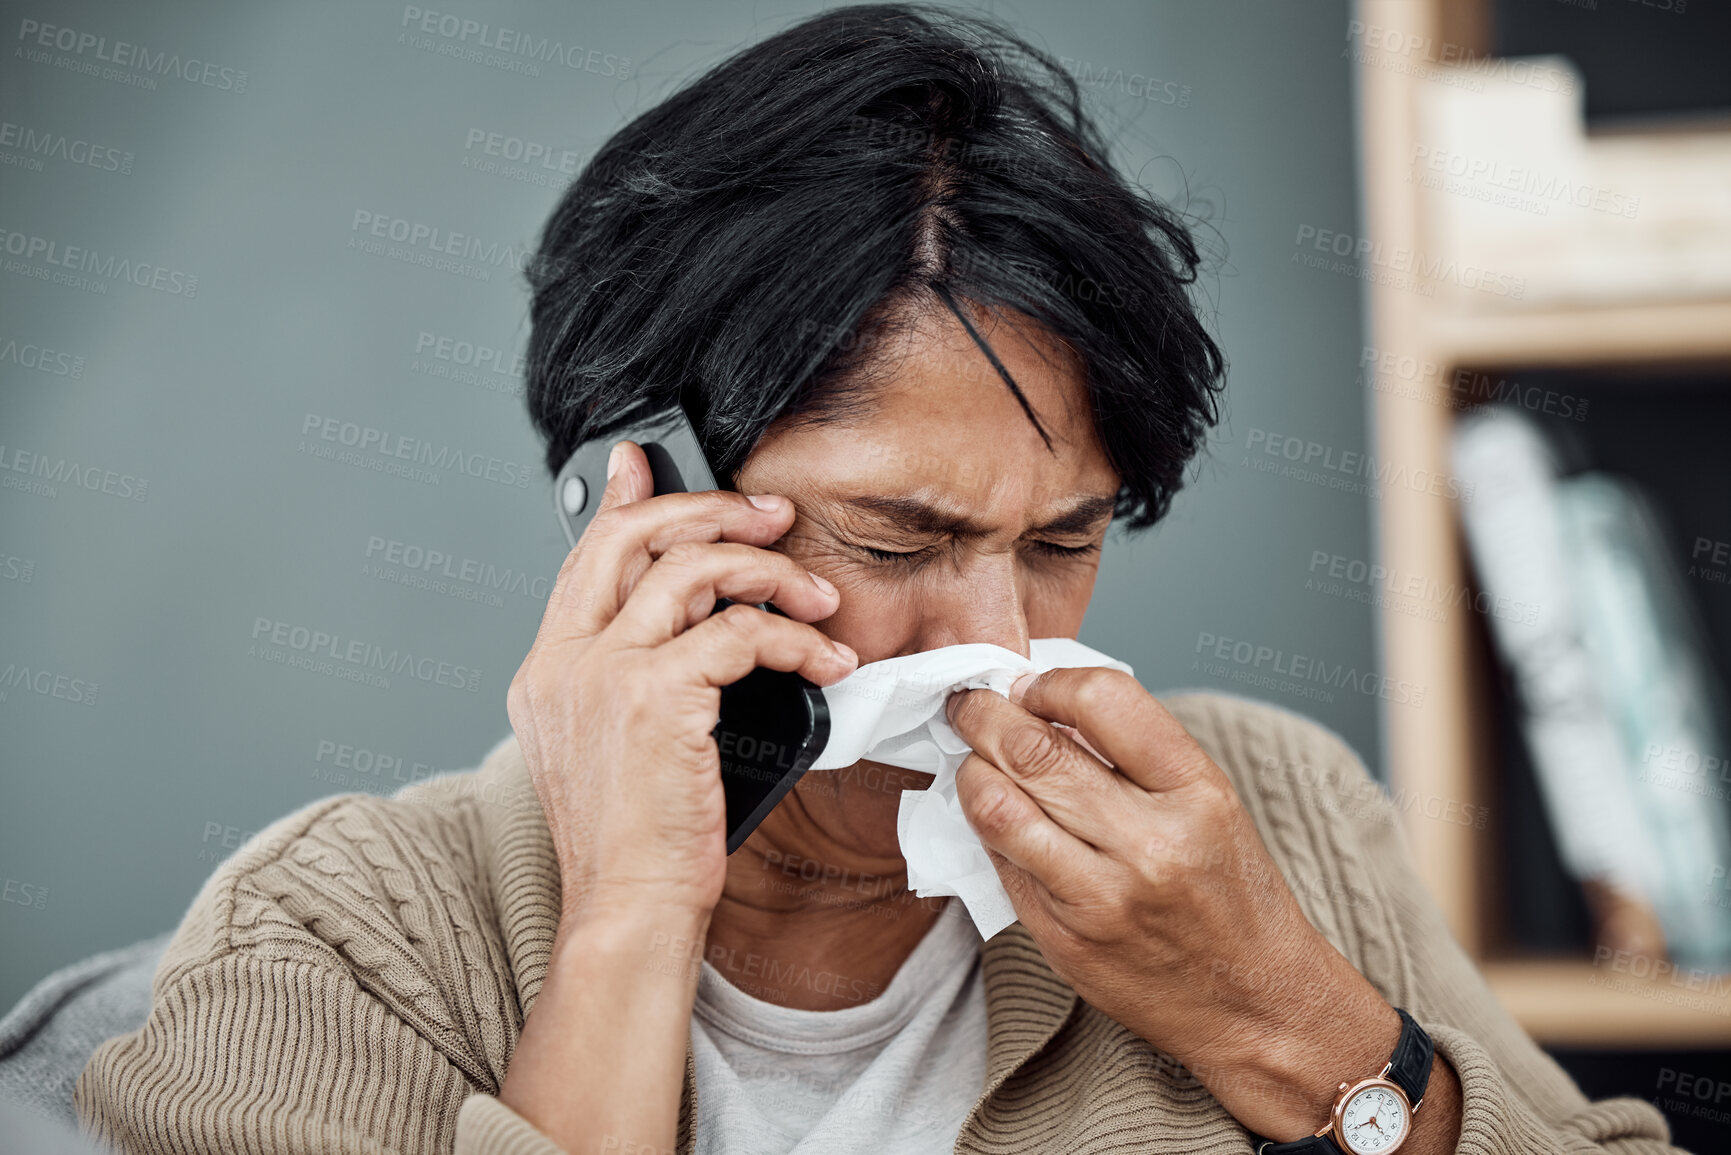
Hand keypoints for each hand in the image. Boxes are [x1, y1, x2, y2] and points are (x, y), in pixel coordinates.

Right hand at [507, 440, 857, 923]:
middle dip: (713, 510)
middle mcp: (563, 663)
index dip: (626, 499)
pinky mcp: (653, 699)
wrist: (628, 910)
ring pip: (693, 571)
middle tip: (773, 516)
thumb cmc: (638, 844)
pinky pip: (741, 633)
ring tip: (818, 599)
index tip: (650, 461)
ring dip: (771, 573)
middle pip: (634, 538)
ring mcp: (602, 676)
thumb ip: (640, 676)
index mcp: (548, 671)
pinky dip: (796, 641)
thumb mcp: (621, 748)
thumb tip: (699, 629)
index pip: (585, 555)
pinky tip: (825, 664)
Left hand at [945, 669, 1434, 1141]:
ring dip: (971, 770)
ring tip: (972, 757)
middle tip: (969, 703)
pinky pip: (1000, 864)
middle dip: (983, 715)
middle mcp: (1150, 844)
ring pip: (998, 807)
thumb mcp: (1211, 804)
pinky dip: (986, 829)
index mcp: (1198, 793)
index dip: (1048, 683)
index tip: (1029, 685)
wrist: (1255, 1005)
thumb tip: (1045, 708)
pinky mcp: (1064, 940)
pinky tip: (993, 815)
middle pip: (1034, 751)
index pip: (1104, 701)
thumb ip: (1134, 754)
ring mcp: (1101, 897)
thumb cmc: (1231, 895)